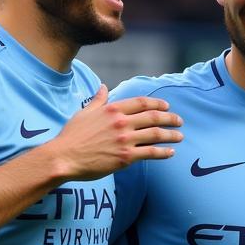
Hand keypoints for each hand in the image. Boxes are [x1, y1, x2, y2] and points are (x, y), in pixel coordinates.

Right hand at [37, 85, 183, 179]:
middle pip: (153, 117)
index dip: (157, 104)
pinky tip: (171, 152)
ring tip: (179, 136)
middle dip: (170, 118)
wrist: (65, 157)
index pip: (141, 103)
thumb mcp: (85, 112)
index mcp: (112, 109)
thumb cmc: (72, 136)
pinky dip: (163, 152)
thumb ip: (98, 100)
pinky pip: (150, 153)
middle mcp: (121, 122)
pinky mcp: (126, 157)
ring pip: (155, 135)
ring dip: (171, 135)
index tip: (166, 107)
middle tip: (179, 121)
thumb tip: (103, 87)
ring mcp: (125, 140)